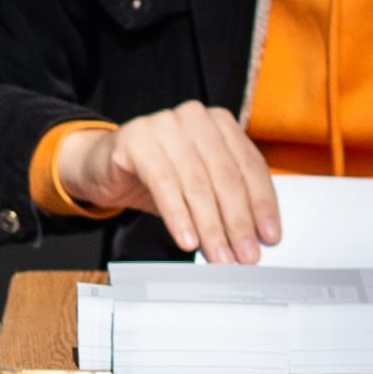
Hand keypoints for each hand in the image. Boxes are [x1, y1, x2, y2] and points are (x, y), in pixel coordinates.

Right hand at [56, 103, 278, 260]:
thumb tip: (255, 237)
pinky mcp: (135, 139)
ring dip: (210, 226)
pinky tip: (186, 240)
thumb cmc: (157, 176)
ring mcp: (164, 124)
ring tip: (217, 255)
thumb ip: (228, 202)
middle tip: (243, 255)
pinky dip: (178, 216)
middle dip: (237, 222)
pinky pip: (163, 183)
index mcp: (219, 123)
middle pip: (226, 176)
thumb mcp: (199, 186)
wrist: (103, 167)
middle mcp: (195, 118)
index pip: (250, 166)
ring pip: (196, 182)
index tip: (269, 236)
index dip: (262, 204)